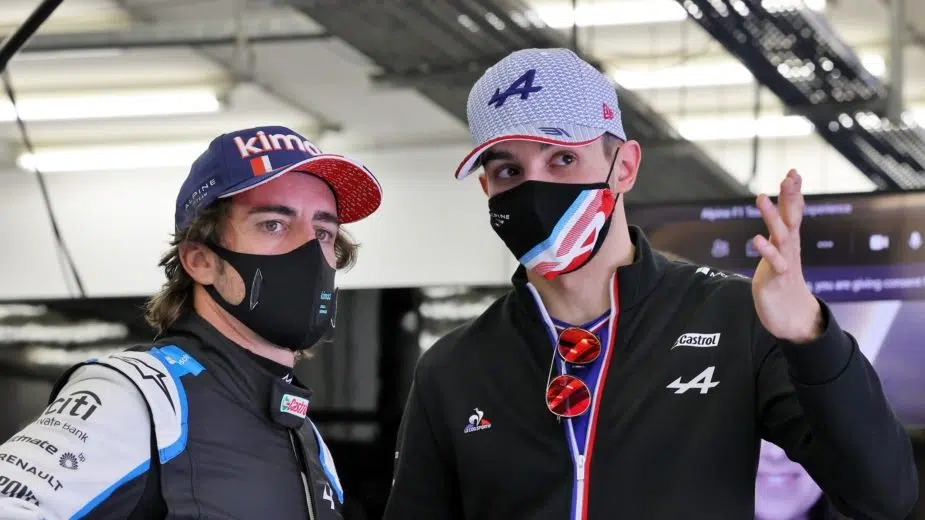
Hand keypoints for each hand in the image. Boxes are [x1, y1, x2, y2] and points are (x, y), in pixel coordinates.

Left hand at [751, 170, 822, 343]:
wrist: (793, 317)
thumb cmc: (783, 282)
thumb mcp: (781, 253)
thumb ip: (780, 233)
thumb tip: (778, 214)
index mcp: (789, 241)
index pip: (793, 212)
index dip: (793, 193)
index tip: (793, 172)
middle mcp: (789, 248)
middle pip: (791, 218)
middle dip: (789, 197)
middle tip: (789, 177)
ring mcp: (785, 262)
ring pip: (781, 236)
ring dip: (771, 217)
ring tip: (761, 197)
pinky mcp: (777, 278)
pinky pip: (774, 262)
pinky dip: (766, 250)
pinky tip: (757, 238)